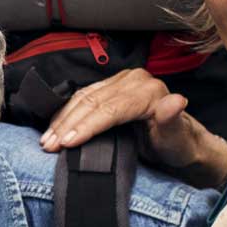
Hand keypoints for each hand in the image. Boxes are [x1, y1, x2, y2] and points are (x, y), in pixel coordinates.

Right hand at [39, 67, 226, 184]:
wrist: (180, 142)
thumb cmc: (178, 144)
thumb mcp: (178, 138)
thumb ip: (173, 120)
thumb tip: (176, 101)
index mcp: (149, 91)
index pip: (111, 108)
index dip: (87, 126)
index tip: (67, 143)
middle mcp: (134, 80)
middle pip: (94, 101)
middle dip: (68, 125)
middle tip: (49, 145)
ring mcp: (121, 81)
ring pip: (85, 97)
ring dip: (63, 119)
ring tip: (46, 140)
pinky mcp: (112, 86)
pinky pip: (84, 96)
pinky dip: (67, 113)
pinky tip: (54, 128)